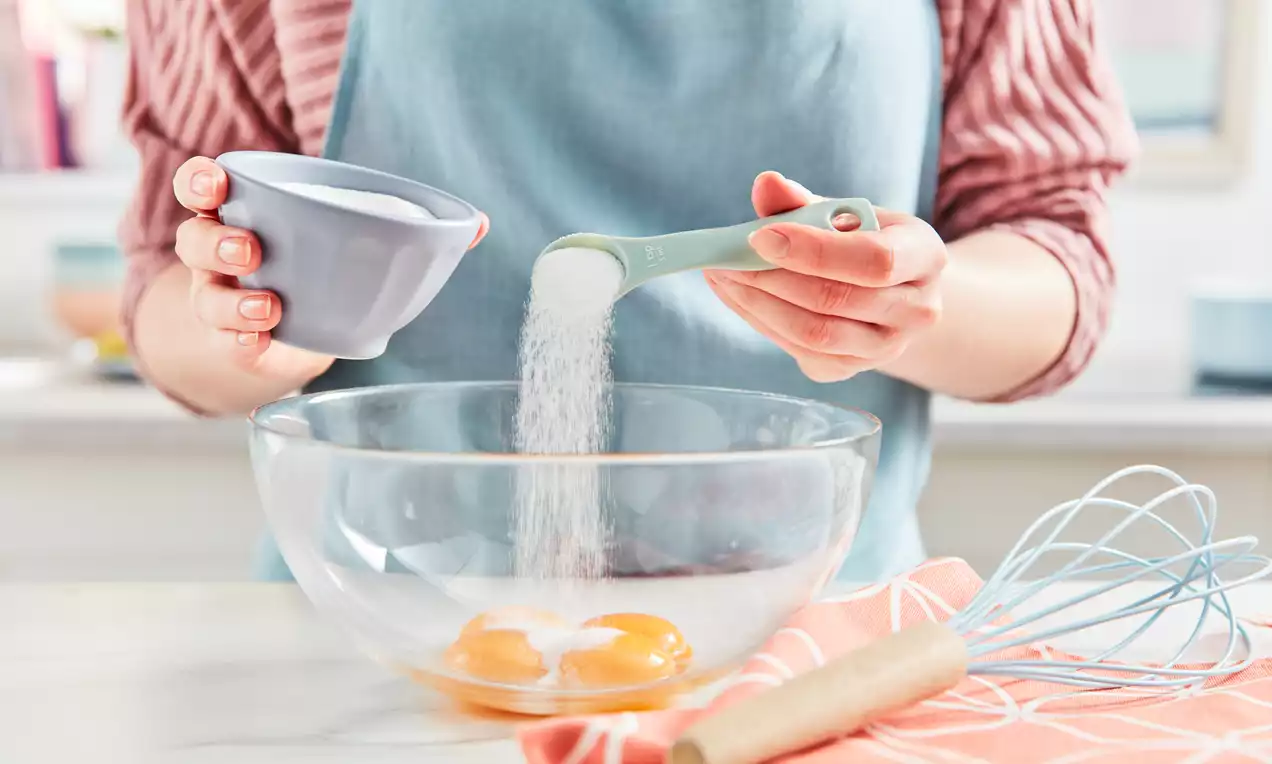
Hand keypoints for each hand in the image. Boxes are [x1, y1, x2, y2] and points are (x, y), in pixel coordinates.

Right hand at [171, 156, 489, 379]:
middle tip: (251, 247)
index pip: (203, 186)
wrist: (312, 329)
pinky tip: (262, 339)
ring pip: (205, 296)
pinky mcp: (239, 344)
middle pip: (192, 238)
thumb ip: (417, 228)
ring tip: (268, 305)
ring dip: (230, 299)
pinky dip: (242, 341)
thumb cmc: (329, 267)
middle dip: (214, 240)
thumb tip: (480, 224)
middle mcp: (222, 256)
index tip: (216, 181)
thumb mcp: (360, 239)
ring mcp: (224, 301)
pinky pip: (228, 343)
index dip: (200, 181)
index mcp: (247, 213)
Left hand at [703, 172, 945, 382]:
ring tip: (722, 275)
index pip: (874, 260)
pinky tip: (737, 296)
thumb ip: (804, 201)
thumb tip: (766, 185)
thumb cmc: (863, 242)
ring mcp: (886, 348)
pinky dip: (760, 321)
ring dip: (757, 304)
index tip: (759, 236)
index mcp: (925, 256)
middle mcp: (917, 311)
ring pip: (814, 334)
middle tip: (724, 258)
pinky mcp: (851, 369)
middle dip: (770, 277)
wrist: (892, 292)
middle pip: (836, 301)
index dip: (814, 250)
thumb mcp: (845, 213)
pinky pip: (799, 351)